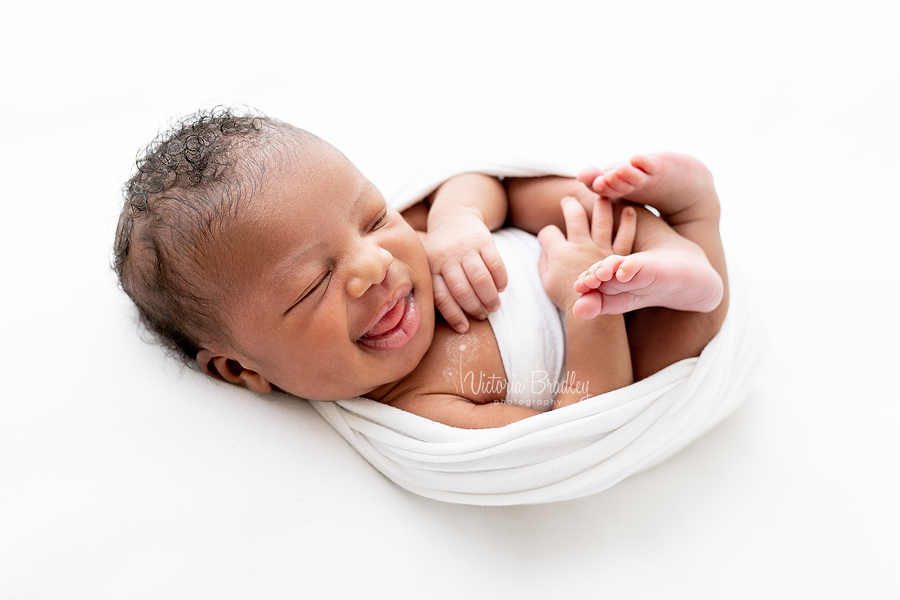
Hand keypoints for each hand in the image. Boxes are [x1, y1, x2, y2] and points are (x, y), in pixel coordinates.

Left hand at [425, 209, 507, 331]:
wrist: (453, 216)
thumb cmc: (443, 251)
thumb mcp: (432, 266)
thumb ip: (439, 287)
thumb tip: (458, 320)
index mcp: (433, 268)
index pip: (442, 297)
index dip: (454, 315)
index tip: (465, 328)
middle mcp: (447, 259)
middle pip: (462, 290)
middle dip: (475, 308)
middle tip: (483, 314)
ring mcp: (466, 249)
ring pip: (480, 279)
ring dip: (489, 297)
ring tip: (494, 305)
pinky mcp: (483, 240)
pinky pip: (495, 264)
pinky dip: (501, 280)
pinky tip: (501, 288)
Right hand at [537, 196, 635, 314]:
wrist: (592, 312)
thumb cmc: (566, 298)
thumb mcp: (545, 280)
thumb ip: (543, 260)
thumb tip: (545, 246)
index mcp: (560, 252)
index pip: (548, 232)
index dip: (546, 233)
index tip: (548, 238)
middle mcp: (580, 245)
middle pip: (574, 214)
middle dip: (569, 204)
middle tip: (568, 200)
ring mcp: (601, 248)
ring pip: (601, 217)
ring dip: (600, 203)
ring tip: (602, 193)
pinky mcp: (618, 255)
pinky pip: (625, 234)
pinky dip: (628, 221)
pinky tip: (628, 210)